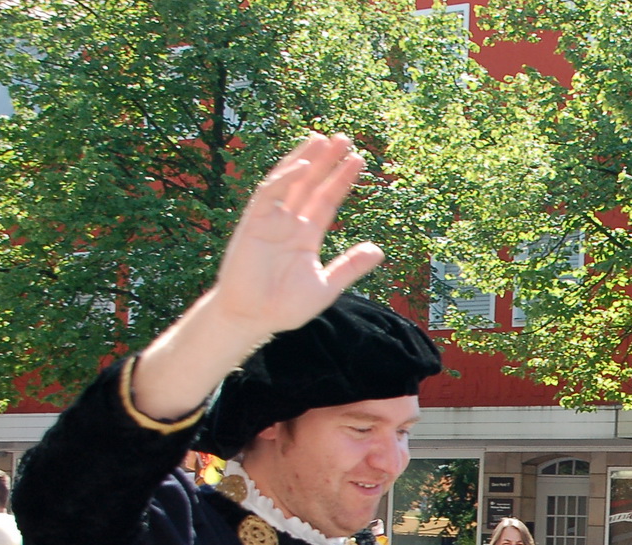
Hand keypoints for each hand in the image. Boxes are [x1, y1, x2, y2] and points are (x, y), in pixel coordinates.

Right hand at [207, 133, 383, 338]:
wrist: (253, 319)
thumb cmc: (285, 307)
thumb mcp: (326, 286)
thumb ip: (350, 266)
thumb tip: (378, 250)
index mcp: (306, 235)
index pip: (327, 200)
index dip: (342, 180)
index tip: (359, 161)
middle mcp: (288, 223)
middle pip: (310, 184)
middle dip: (326, 161)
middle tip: (344, 138)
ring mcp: (270, 221)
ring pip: (289, 182)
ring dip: (305, 160)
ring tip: (322, 139)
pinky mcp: (253, 224)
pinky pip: (268, 195)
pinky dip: (284, 179)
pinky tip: (302, 166)